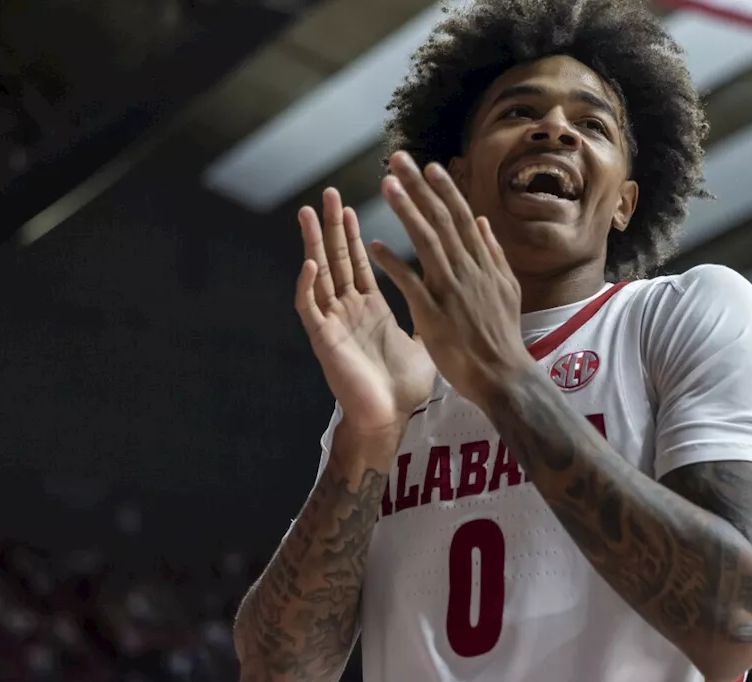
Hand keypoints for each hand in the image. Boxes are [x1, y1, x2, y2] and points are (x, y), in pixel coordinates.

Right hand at [296, 188, 435, 435]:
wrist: (390, 419)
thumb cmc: (403, 387)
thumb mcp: (422, 342)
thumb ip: (426, 314)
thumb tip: (444, 297)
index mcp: (371, 308)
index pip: (360, 262)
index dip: (354, 234)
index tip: (352, 205)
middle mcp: (349, 310)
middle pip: (338, 259)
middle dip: (332, 226)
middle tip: (329, 193)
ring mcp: (334, 322)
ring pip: (319, 275)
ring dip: (313, 243)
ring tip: (307, 213)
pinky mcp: (324, 339)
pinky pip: (311, 307)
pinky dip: (308, 285)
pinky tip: (310, 263)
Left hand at [369, 151, 532, 409]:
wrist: (503, 375)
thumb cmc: (502, 336)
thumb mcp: (506, 288)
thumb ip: (492, 254)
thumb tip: (482, 222)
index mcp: (483, 263)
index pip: (461, 217)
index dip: (444, 190)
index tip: (430, 166)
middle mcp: (467, 269)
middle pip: (441, 219)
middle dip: (419, 187)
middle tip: (399, 160)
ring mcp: (450, 290)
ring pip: (426, 241)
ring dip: (406, 211)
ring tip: (387, 186)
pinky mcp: (434, 313)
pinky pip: (410, 282)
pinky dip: (393, 262)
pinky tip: (374, 245)